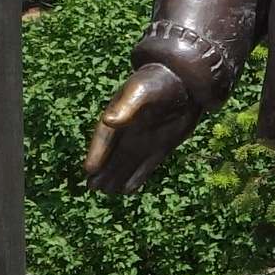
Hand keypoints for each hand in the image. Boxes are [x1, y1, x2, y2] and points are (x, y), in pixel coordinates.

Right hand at [84, 62, 201, 196]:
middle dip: (103, 171)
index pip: (104, 139)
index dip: (96, 153)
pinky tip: (129, 190)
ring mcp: (145, 140)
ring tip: (107, 192)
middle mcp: (129, 131)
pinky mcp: (161, 146)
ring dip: (117, 177)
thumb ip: (126, 106)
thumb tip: (108, 121)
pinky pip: (147, 165)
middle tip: (92, 188)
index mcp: (119, 115)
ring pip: (127, 163)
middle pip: (112, 155)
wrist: (185, 81)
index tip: (89, 169)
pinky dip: (138, 176)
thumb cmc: (159, 82)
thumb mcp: (141, 91)